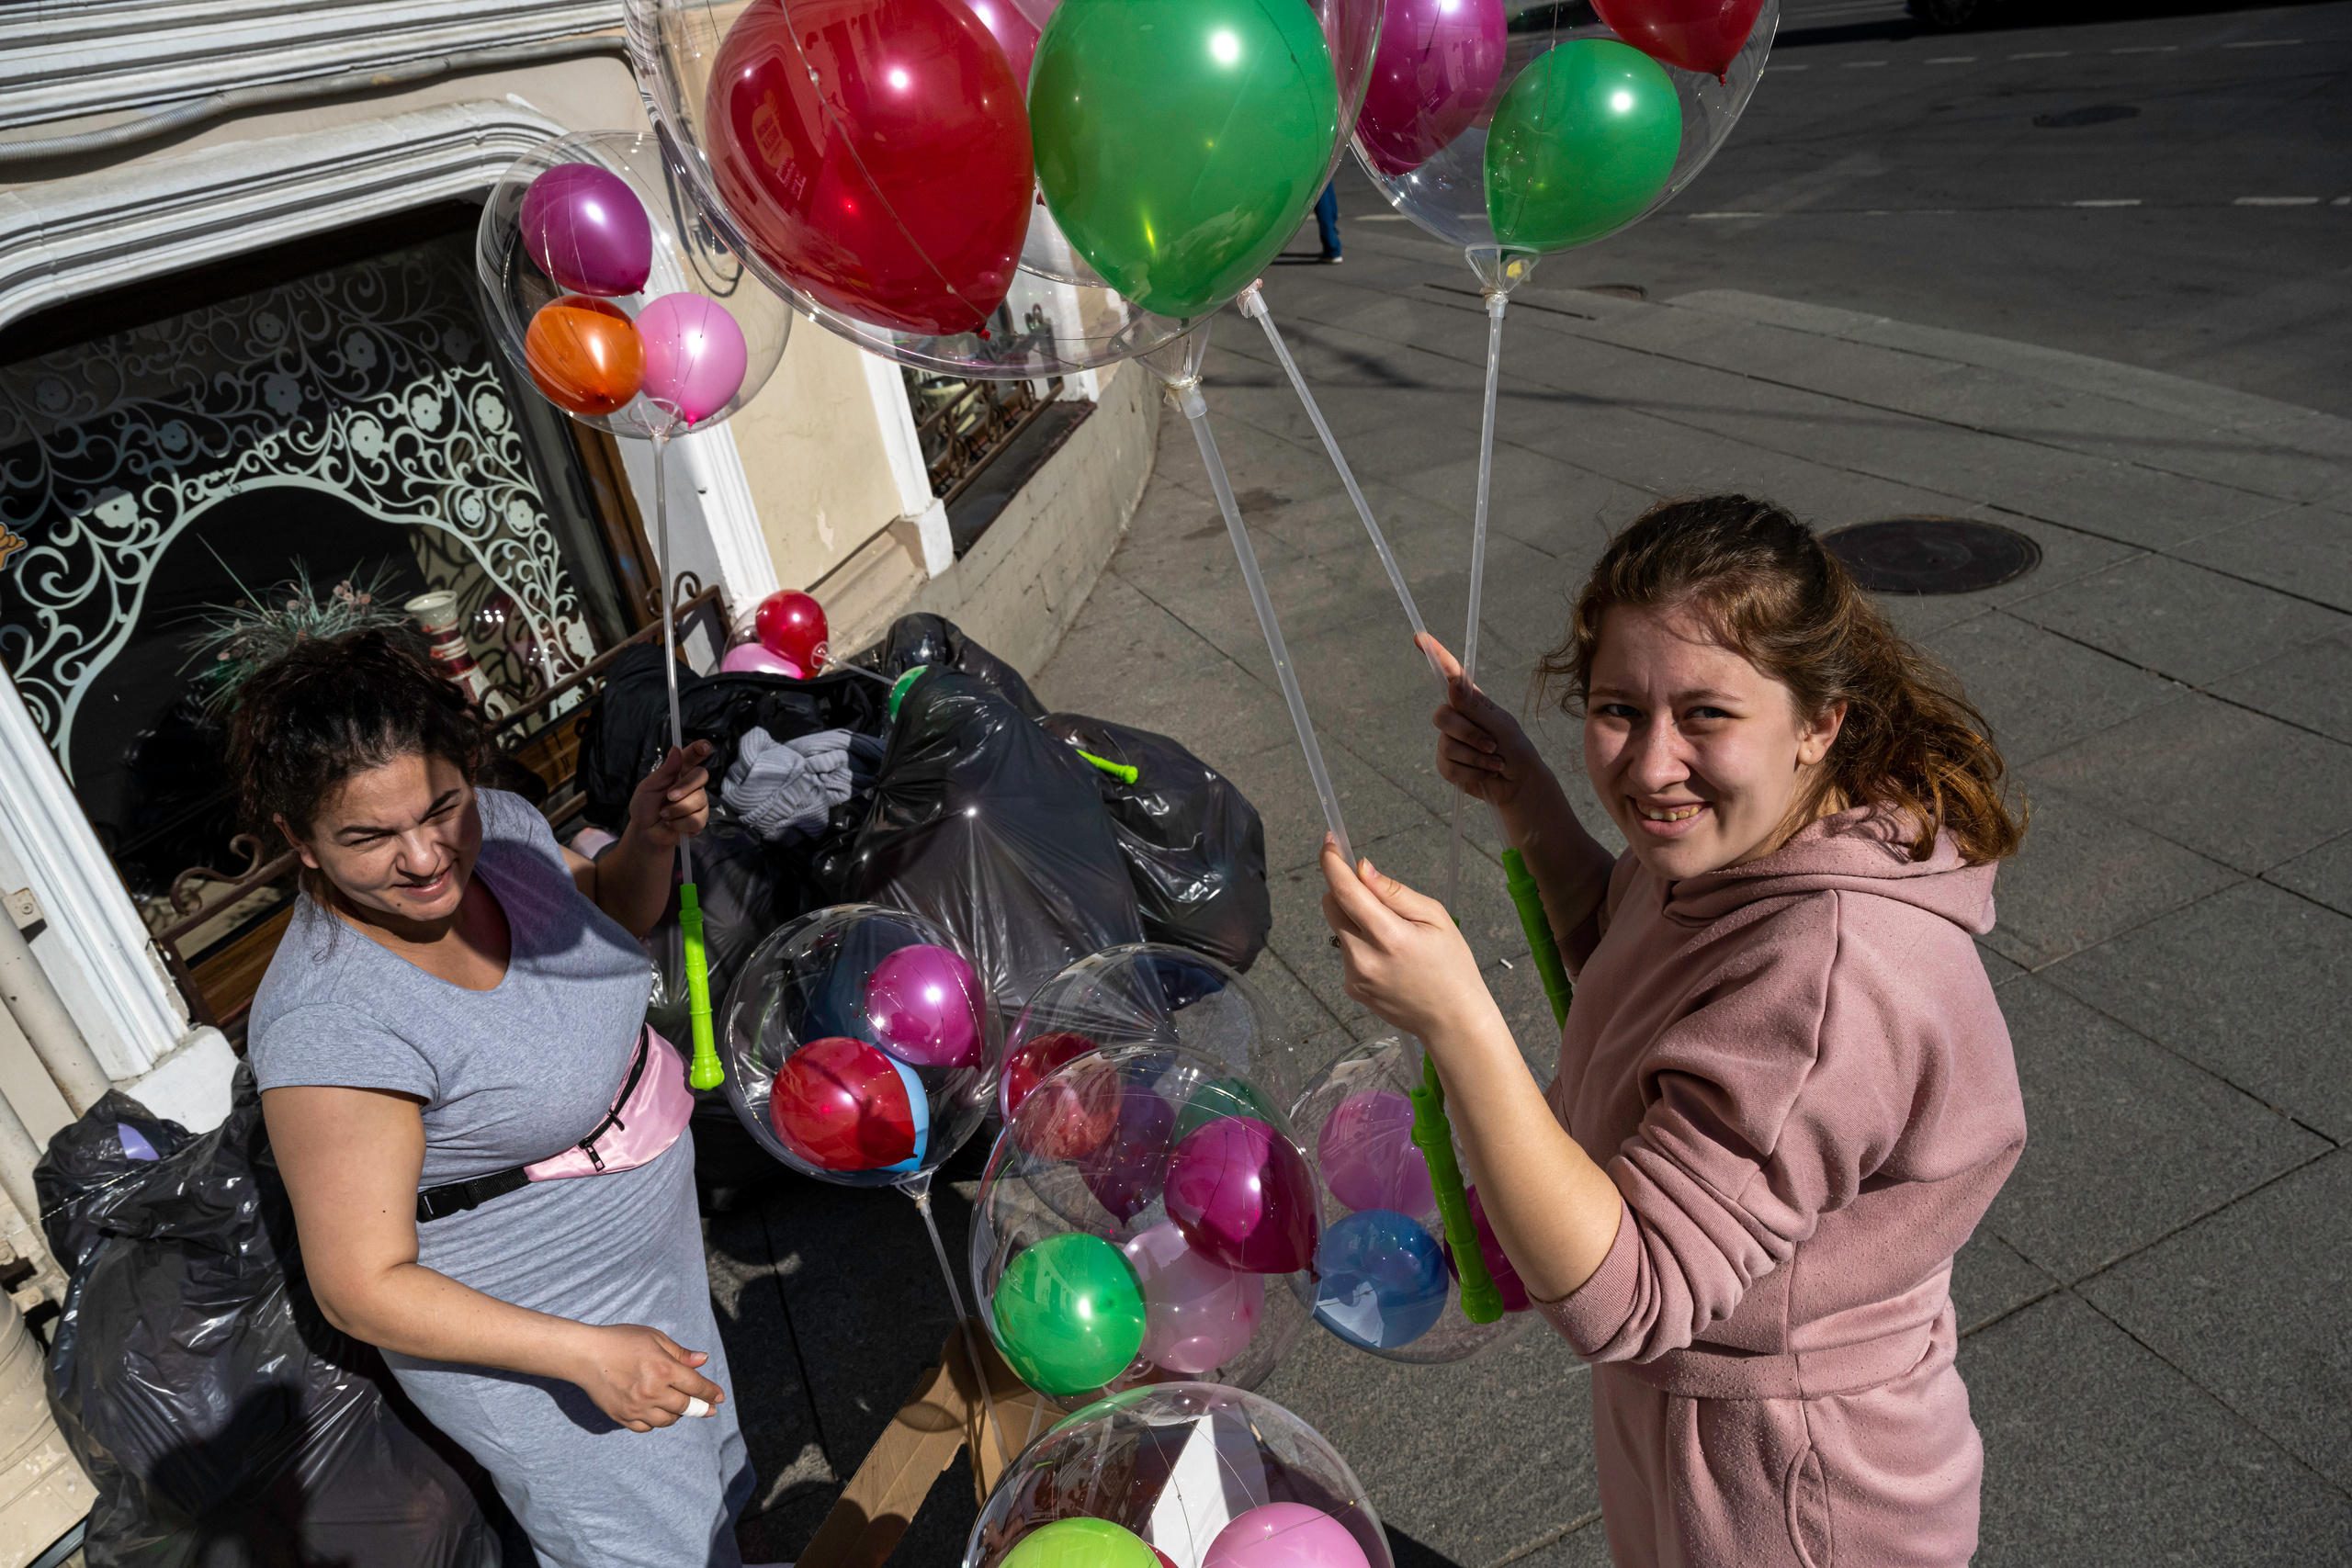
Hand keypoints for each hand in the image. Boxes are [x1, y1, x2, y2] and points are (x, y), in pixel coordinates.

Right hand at [569, 1323, 725, 1432]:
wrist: (585, 1355)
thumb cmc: (621, 1341)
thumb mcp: (654, 1338)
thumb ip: (680, 1353)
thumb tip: (703, 1361)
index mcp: (663, 1369)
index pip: (695, 1386)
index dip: (710, 1392)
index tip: (719, 1398)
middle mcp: (652, 1392)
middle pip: (685, 1406)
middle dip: (699, 1407)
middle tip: (707, 1408)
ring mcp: (636, 1408)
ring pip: (667, 1420)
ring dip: (677, 1414)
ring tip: (678, 1406)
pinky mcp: (621, 1417)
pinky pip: (646, 1427)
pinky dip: (655, 1422)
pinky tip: (657, 1412)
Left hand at [628, 741, 711, 848]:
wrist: (644, 831)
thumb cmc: (645, 806)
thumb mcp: (649, 786)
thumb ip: (665, 770)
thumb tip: (675, 749)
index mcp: (679, 771)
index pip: (693, 756)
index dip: (700, 749)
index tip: (704, 746)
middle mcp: (692, 784)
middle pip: (701, 775)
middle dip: (685, 787)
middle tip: (669, 796)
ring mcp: (699, 802)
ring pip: (699, 800)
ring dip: (677, 809)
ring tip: (664, 815)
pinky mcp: (700, 820)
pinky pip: (696, 819)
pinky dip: (679, 823)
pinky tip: (671, 824)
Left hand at [1319, 836, 1493, 1047]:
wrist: (1453, 1019)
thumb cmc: (1452, 967)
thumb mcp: (1435, 917)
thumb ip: (1395, 892)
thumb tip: (1363, 869)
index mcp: (1389, 937)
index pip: (1345, 891)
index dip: (1332, 863)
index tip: (1329, 843)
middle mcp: (1365, 958)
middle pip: (1331, 906)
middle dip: (1345, 890)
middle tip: (1374, 892)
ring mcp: (1355, 976)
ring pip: (1338, 928)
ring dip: (1355, 920)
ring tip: (1393, 935)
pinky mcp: (1352, 988)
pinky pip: (1346, 952)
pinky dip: (1360, 944)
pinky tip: (1389, 957)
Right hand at [1420, 634, 1545, 814]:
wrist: (1519, 784)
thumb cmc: (1516, 749)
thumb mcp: (1500, 725)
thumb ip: (1474, 707)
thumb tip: (1453, 683)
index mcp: (1471, 701)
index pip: (1449, 675)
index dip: (1435, 655)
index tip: (1420, 637)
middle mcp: (1457, 717)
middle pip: (1442, 716)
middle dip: (1468, 734)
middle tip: (1493, 745)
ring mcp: (1450, 741)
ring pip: (1446, 745)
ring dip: (1476, 758)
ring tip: (1496, 763)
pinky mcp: (1447, 764)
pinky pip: (1448, 767)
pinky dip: (1471, 772)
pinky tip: (1486, 773)